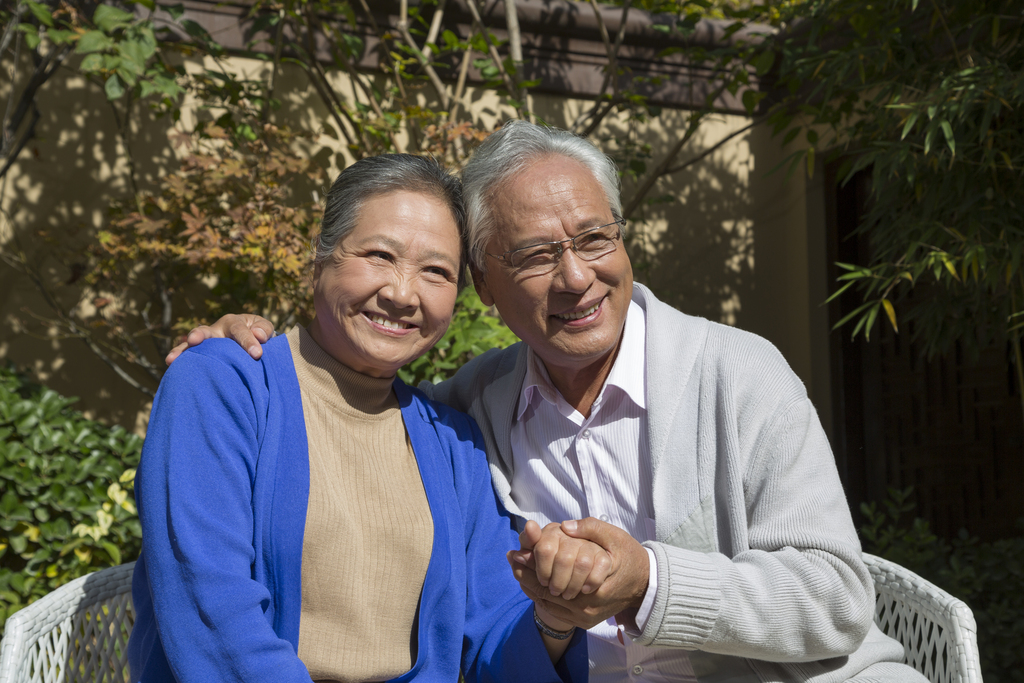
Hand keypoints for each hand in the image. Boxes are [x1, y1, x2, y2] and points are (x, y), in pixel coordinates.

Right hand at [164, 315, 275, 364]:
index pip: (239, 331)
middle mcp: (215, 330)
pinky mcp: (201, 355)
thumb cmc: (258, 334)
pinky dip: (180, 363)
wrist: (249, 341)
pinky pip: (189, 358)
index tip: (257, 354)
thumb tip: (259, 335)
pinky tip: (171, 370)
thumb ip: (264, 329)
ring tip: (171, 359)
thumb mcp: (265, 329)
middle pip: (205, 331)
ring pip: (191, 346)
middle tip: (194, 340)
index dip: (247, 342)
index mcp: (233, 322)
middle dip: (199, 335)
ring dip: (182, 351)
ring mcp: (206, 344)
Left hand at [510, 518, 649, 629]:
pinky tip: (532, 583)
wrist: (645, 585)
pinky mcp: (584, 622)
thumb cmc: (628, 556)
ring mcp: (585, 616)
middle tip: (513, 558)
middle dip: (527, 574)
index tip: (516, 551)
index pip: (553, 574)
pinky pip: (555, 612)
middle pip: (546, 591)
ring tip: (518, 569)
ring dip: (531, 586)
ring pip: (548, 604)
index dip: (532, 562)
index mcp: (595, 581)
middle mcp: (588, 604)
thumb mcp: (613, 536)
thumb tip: (564, 527)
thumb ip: (590, 528)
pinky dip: (541, 597)